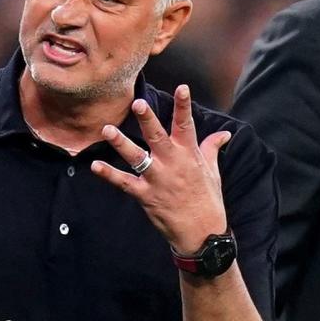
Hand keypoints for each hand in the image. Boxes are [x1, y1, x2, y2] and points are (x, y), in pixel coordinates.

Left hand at [90, 85, 229, 253]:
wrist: (202, 232)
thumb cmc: (208, 198)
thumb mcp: (212, 171)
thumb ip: (211, 148)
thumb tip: (225, 133)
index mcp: (188, 154)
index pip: (186, 125)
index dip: (184, 106)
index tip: (182, 87)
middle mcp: (172, 163)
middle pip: (157, 137)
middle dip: (147, 120)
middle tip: (137, 103)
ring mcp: (157, 179)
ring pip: (137, 157)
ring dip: (121, 144)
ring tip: (106, 130)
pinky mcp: (145, 195)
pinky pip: (124, 182)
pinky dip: (109, 175)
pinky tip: (95, 165)